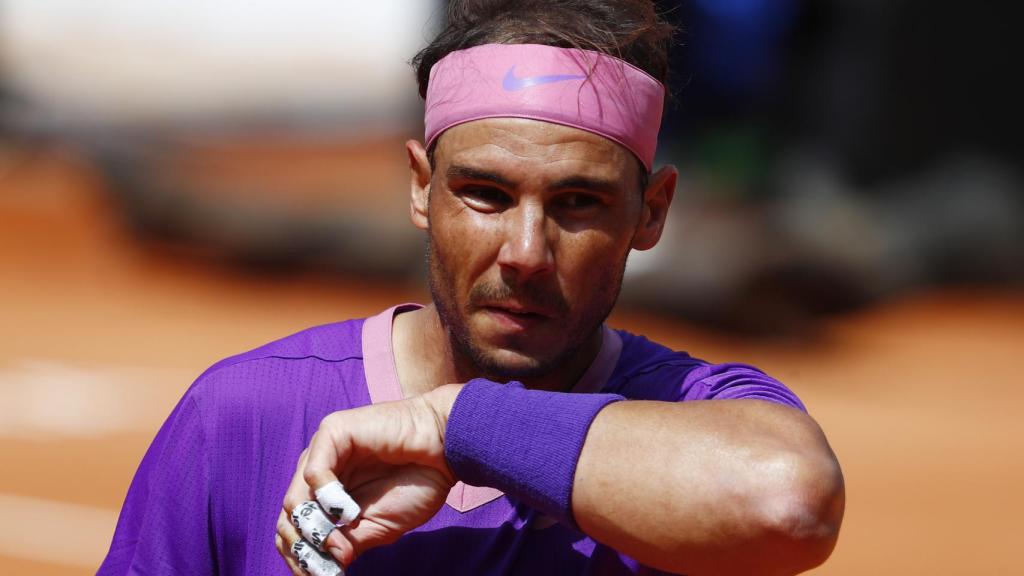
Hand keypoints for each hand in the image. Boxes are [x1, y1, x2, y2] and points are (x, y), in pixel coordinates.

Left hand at [276, 384, 462, 571]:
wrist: (447, 450)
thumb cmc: (418, 483)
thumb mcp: (378, 527)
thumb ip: (347, 543)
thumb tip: (325, 566)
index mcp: (326, 493)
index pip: (294, 528)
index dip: (302, 557)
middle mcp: (318, 472)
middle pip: (288, 517)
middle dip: (304, 548)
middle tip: (329, 565)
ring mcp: (322, 452)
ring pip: (293, 499)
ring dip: (316, 528)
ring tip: (342, 539)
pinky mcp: (333, 432)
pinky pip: (314, 472)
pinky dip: (328, 499)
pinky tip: (350, 511)